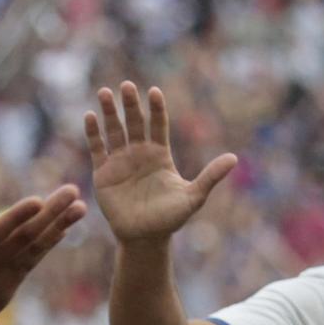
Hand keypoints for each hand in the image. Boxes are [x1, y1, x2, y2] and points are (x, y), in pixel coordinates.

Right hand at [0, 181, 85, 324]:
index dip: (15, 218)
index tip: (37, 200)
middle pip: (21, 239)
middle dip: (50, 214)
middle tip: (73, 191)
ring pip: (31, 253)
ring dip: (57, 229)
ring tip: (80, 209)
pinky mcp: (1, 296)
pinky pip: (28, 267)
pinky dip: (45, 248)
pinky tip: (61, 231)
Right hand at [85, 81, 236, 242]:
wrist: (144, 239)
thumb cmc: (170, 219)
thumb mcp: (193, 197)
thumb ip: (210, 176)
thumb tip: (234, 158)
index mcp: (160, 154)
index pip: (158, 125)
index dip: (156, 109)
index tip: (155, 92)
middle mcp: (139, 153)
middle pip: (135, 122)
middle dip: (130, 104)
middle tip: (127, 85)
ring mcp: (120, 161)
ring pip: (114, 130)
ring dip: (109, 112)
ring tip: (105, 92)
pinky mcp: (104, 173)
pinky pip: (98, 148)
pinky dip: (93, 133)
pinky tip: (90, 117)